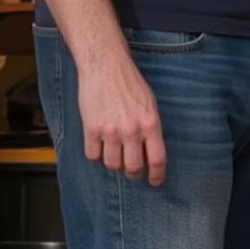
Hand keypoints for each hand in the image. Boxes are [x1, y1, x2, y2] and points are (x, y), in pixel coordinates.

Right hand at [77, 50, 165, 185]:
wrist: (105, 67)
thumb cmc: (129, 83)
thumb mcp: (150, 105)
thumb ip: (150, 128)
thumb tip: (151, 152)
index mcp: (151, 124)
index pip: (157, 160)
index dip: (157, 175)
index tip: (155, 181)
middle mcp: (132, 130)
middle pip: (133, 167)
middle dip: (133, 174)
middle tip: (132, 171)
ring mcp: (111, 131)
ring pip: (112, 164)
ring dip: (114, 164)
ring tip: (114, 155)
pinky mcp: (92, 129)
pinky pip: (93, 155)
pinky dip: (96, 156)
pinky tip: (99, 147)